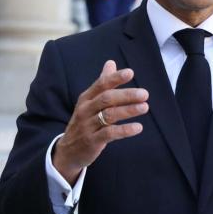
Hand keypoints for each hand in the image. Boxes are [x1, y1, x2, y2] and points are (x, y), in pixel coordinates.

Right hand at [52, 60, 147, 184]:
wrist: (67, 151)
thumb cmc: (84, 122)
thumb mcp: (89, 102)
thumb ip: (101, 83)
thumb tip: (111, 62)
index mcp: (86, 98)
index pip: (100, 84)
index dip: (115, 78)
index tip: (130, 72)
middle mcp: (85, 110)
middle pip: (106, 99)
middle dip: (126, 95)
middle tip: (144, 94)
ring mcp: (88, 126)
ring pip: (109, 115)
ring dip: (128, 110)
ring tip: (145, 107)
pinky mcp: (92, 141)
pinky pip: (109, 134)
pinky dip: (124, 130)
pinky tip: (138, 127)